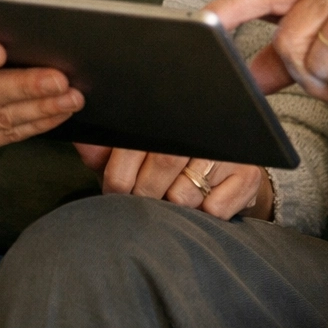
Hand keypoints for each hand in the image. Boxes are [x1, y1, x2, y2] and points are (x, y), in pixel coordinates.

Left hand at [75, 144, 272, 220]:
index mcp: (173, 112)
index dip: (120, 172)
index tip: (114, 190)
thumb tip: (80, 139)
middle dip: (141, 192)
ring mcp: (228, 151)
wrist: (227, 171)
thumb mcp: (136, 150)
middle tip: (136, 201)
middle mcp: (204, 125)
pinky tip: (199, 204)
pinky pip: (213, 208)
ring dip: (169, 206)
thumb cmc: (171, 162)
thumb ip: (105, 146)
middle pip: (163, 164)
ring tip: (167, 200)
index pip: (140, 141)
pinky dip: (200, 214)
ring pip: (185, 192)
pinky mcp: (247, 176)